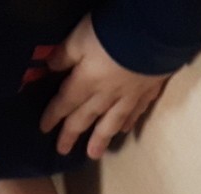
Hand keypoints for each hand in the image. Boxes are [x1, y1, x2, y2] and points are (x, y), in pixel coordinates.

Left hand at [40, 15, 170, 160]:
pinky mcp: (149, 90)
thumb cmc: (114, 32)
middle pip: (86, 118)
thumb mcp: (80, 36)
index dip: (53, 116)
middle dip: (72, 134)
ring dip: (100, 139)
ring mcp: (129, 95)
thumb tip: (50, 67)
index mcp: (86, 82)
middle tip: (63, 151)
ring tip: (93, 154)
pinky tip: (125, 130)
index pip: (65, 102)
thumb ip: (65, 54)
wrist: (156, 33)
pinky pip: (136, 111)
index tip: (44, 129)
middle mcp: (106, 95)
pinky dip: (128, 122)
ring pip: (111, 122)